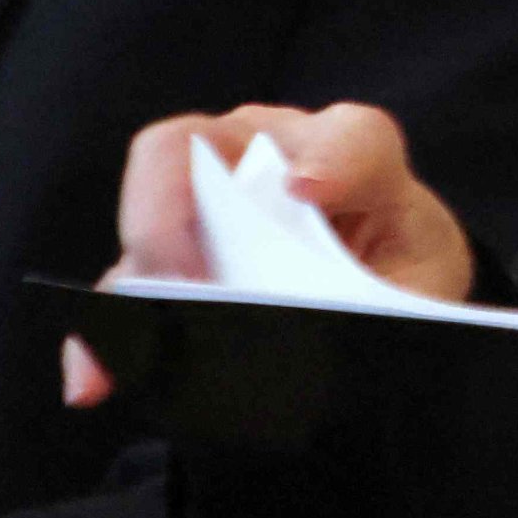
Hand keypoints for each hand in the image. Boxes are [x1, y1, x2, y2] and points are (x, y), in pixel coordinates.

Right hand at [63, 102, 475, 408]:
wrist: (377, 279)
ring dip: (141, 275)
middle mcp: (263, 154)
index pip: (350, 138)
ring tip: (146, 338)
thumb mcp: (419, 285)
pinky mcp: (167, 254)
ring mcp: (203, 196)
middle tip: (195, 287)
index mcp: (352, 153)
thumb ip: (393, 302)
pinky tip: (98, 379)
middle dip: (178, 213)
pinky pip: (122, 285)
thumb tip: (340, 334)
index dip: (330, 159)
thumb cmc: (398, 266)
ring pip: (145, 211)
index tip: (308, 192)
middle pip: (192, 148)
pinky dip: (105, 334)